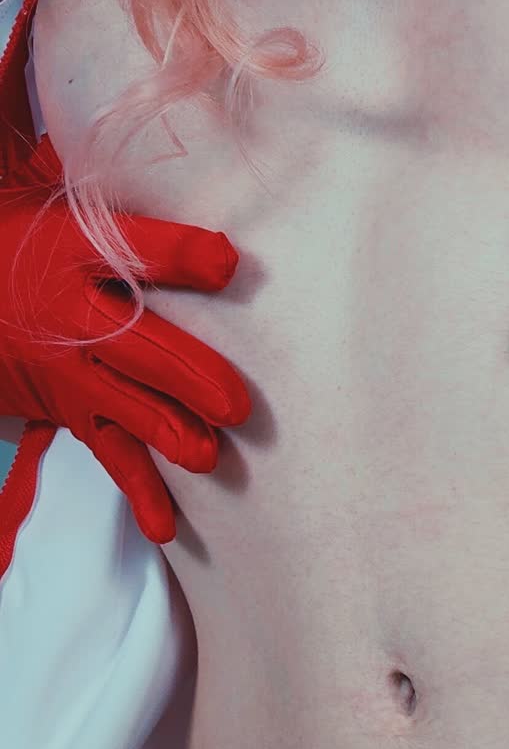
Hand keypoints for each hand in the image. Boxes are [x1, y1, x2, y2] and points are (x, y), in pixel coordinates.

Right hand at [0, 137, 250, 541]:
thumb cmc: (33, 248)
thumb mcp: (73, 222)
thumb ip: (144, 234)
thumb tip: (225, 253)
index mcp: (72, 253)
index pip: (131, 249)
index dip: (178, 256)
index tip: (225, 262)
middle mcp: (72, 316)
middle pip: (135, 344)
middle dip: (186, 374)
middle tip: (235, 403)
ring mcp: (72, 371)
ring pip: (126, 405)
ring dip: (167, 432)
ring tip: (206, 458)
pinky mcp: (74, 410)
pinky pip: (109, 452)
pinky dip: (139, 490)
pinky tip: (165, 526)